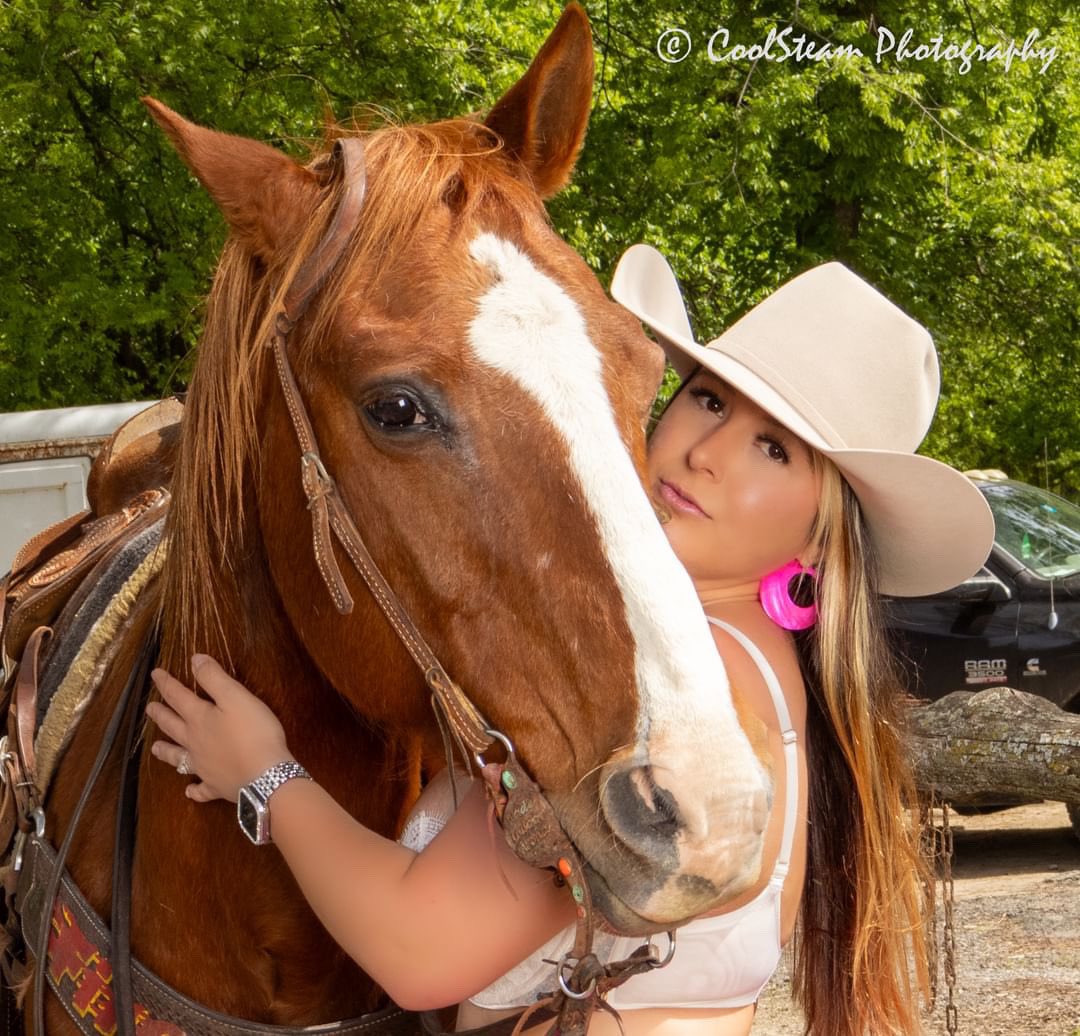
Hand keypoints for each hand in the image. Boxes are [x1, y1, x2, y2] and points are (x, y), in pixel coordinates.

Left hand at [147, 655, 292, 802]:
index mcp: (199, 718)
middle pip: (172, 726)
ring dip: (167, 752)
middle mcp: (195, 742)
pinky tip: (189, 791)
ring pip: (179, 758)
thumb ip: (214, 678)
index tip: (155, 674)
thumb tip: (194, 660)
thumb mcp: (236, 697)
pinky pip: (201, 789)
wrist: (265, 776)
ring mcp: (204, 767)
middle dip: (161, 715)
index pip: (178, 696)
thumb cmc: (254, 732)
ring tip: (155, 748)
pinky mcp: (216, 786)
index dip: (166, 684)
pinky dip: (194, 790)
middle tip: (149, 708)